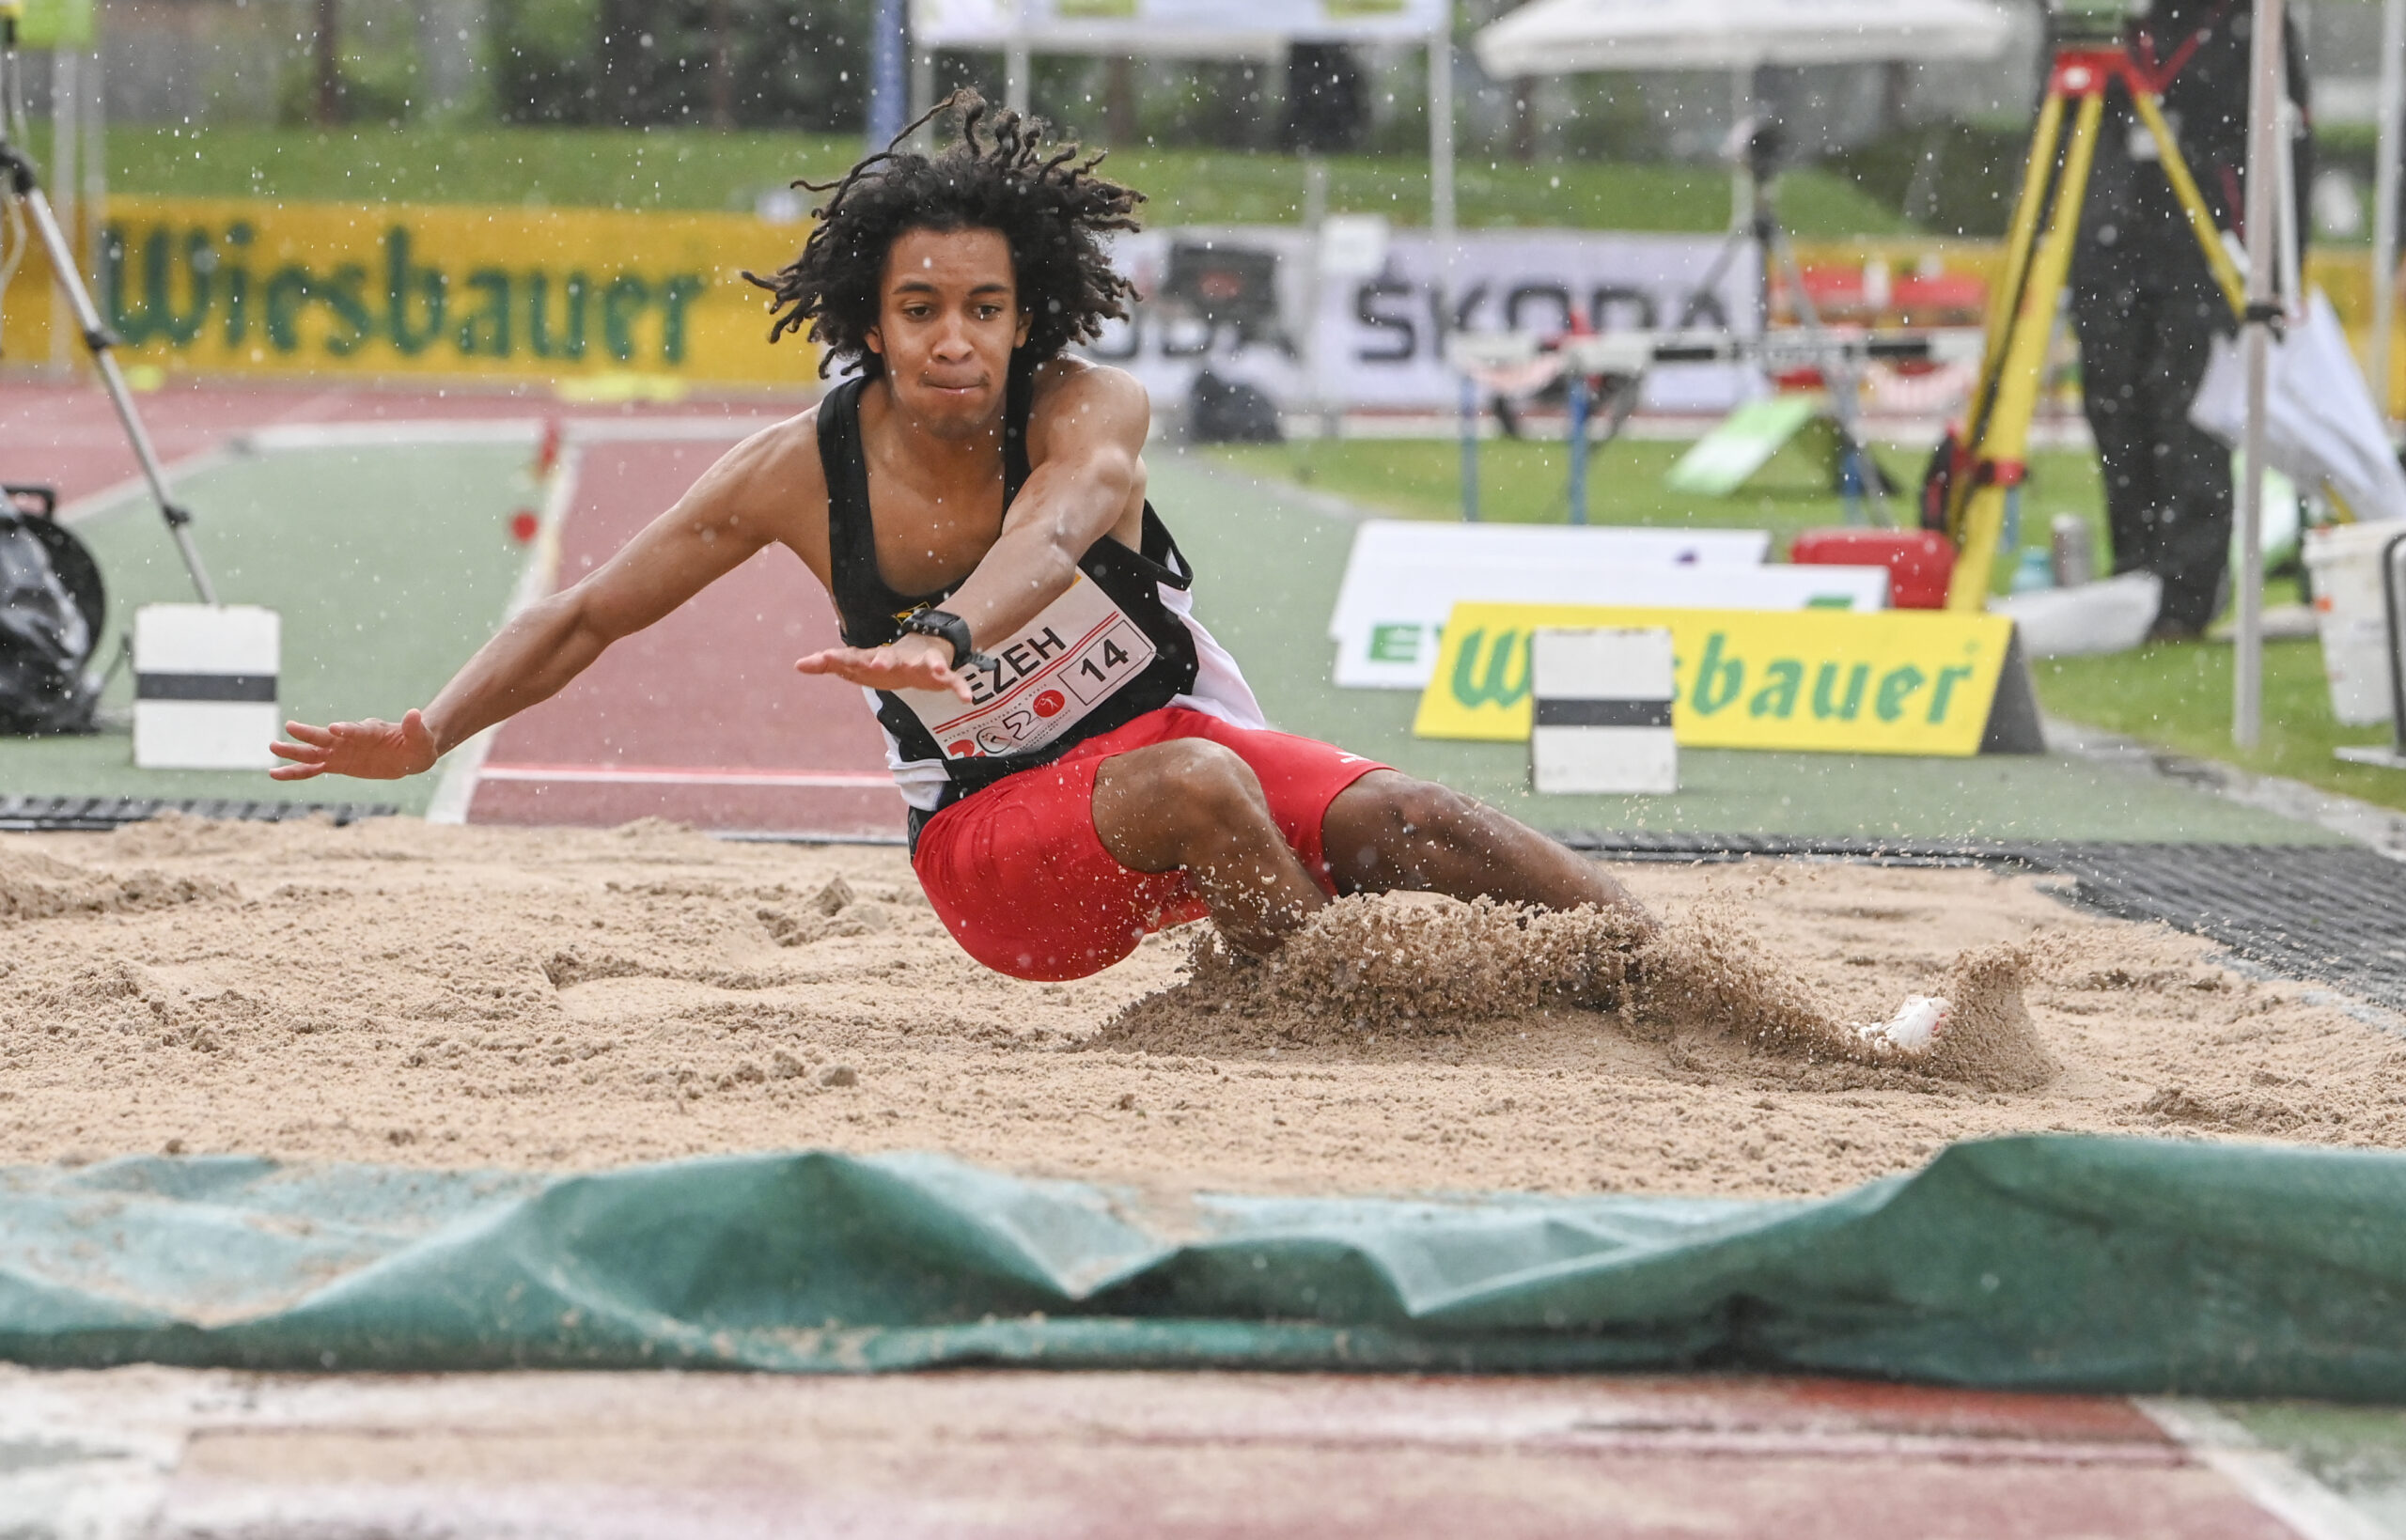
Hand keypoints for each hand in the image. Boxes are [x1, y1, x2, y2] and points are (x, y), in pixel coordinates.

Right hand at [269, 709, 441, 780]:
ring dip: (294, 751)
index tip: (334, 728)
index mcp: (370, 731)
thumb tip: (415, 713)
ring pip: (313, 752)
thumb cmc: (417, 744)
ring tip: (272, 747)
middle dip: (309, 734)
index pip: (355, 730)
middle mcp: (350, 739)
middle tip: (289, 728)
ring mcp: (341, 752)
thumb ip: (415, 727)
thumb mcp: (421, 738)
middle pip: (326, 737)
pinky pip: (312, 769)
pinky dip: (295, 772)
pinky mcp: (337, 765)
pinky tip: (275, 774)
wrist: (410, 753)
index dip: (346, 729)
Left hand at [794, 633, 973, 701]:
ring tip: (936, 670)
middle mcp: (899, 657)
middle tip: (875, 664)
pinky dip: (960, 687)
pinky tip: (967, 698)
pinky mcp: (942, 674)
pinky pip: (954, 680)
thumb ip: (830, 664)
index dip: (840, 658)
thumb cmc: (885, 661)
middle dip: (884, 660)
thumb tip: (797, 665)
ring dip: (930, 666)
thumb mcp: (858, 664)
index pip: (854, 656)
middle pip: (890, 657)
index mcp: (876, 657)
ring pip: (926, 663)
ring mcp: (922, 663)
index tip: (824, 657)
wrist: (924, 650)